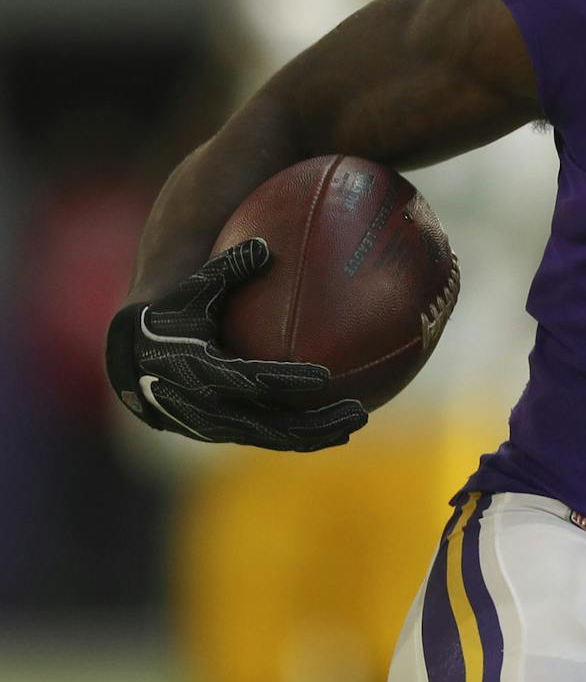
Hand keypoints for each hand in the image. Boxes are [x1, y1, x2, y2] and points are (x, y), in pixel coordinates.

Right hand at [105, 238, 366, 451]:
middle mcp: (208, 406)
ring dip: (314, 434)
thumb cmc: (172, 314)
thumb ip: (229, 268)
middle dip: (315, 422)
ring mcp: (214, 425)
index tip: (324, 376)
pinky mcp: (222, 432)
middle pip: (269, 423)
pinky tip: (335, 428)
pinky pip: (265, 436)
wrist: (131, 358)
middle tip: (359, 412)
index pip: (252, 380)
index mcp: (201, 370)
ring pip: (271, 437)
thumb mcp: (195, 289)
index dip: (287, 380)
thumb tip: (264, 244)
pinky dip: (298, 435)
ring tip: (356, 422)